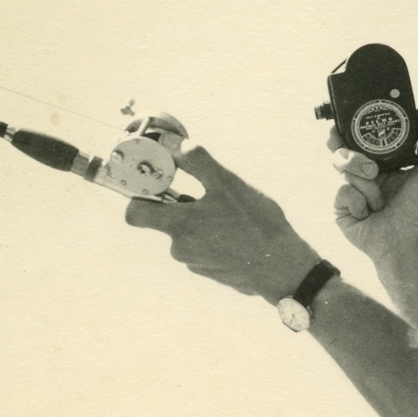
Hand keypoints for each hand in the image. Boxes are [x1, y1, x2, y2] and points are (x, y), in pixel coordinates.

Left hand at [125, 143, 321, 304]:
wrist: (283, 268)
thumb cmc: (257, 225)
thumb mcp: (228, 183)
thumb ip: (195, 160)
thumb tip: (169, 143)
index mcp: (179, 225)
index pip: (134, 213)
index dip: (140, 197)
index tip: (158, 186)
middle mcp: (180, 248)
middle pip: (166, 221)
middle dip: (181, 207)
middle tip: (207, 197)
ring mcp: (195, 262)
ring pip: (187, 235)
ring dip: (201, 223)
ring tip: (231, 217)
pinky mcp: (211, 272)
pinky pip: (203, 250)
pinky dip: (215, 240)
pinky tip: (239, 234)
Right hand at [330, 109, 417, 263]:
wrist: (404, 243)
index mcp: (384, 164)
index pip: (363, 139)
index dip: (354, 129)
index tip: (350, 120)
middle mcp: (365, 174)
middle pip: (343, 149)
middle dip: (352, 154)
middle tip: (371, 168)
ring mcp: (351, 190)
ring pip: (341, 166)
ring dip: (364, 183)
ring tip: (379, 199)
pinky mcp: (341, 207)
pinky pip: (341, 190)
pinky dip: (359, 202)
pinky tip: (369, 213)